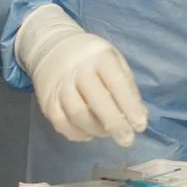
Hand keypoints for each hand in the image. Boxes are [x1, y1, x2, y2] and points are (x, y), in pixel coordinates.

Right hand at [11, 5, 148, 146]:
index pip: (117, 83)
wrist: (51, 46)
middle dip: (114, 124)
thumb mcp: (114, 60)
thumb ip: (127, 86)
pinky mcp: (46, 100)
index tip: (140, 125)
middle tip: (127, 140)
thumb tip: (140, 116)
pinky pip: (61, 122)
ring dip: (96, 129)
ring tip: (107, 133)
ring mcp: (59, 85)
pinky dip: (76, 133)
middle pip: (96, 101)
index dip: (130, 106)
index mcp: (100, 56)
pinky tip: (88, 133)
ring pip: (78, 114)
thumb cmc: (91, 57)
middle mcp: (78, 69)